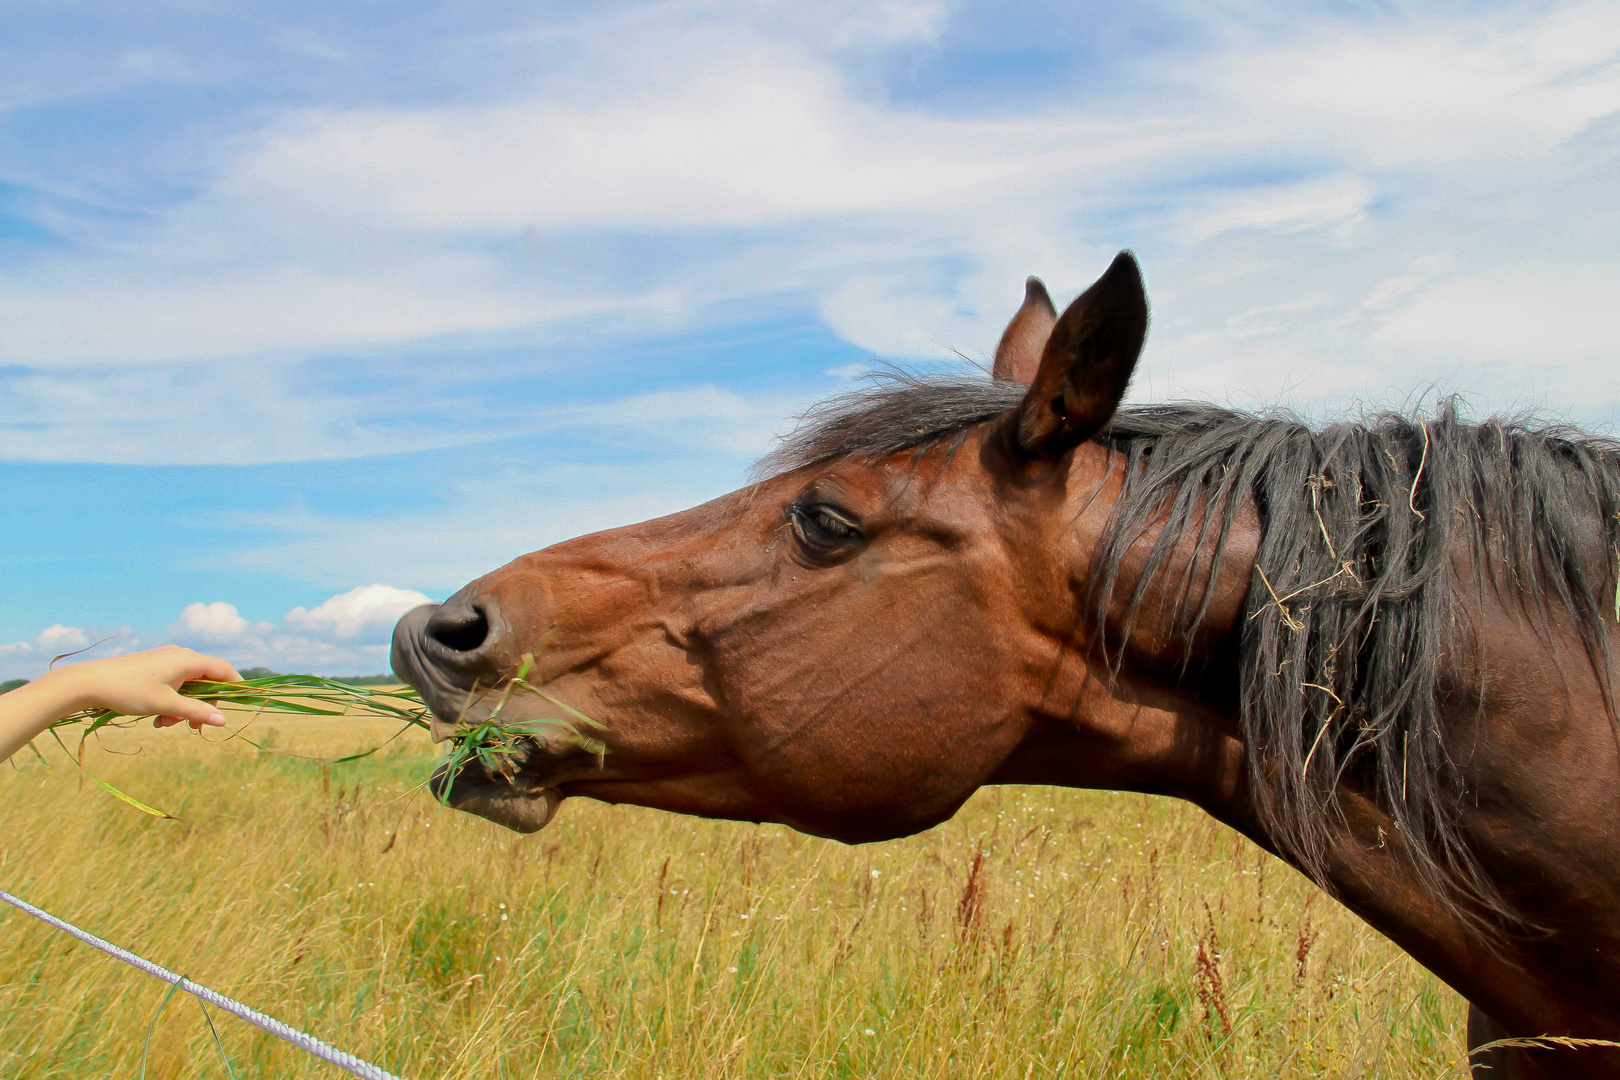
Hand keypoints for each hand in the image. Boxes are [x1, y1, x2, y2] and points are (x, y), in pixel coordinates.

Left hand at [38, 645, 241, 729]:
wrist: (88, 682)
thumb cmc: (129, 691)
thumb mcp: (166, 705)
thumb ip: (196, 712)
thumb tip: (224, 721)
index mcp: (188, 660)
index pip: (224, 670)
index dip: (235, 687)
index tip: (240, 705)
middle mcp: (181, 656)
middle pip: (206, 681)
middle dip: (201, 705)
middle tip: (191, 727)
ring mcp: (166, 659)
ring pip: (189, 685)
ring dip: (183, 707)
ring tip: (164, 724)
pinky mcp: (154, 666)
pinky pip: (174, 683)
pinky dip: (171, 700)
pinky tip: (156, 716)